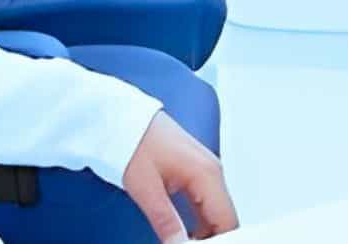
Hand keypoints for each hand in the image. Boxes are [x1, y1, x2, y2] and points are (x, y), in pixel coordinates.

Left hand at [122, 112, 239, 241]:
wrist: (119, 116)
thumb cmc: (131, 140)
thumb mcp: (146, 188)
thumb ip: (167, 222)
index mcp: (206, 174)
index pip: (228, 221)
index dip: (218, 241)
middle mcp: (212, 170)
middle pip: (225, 217)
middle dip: (212, 237)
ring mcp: (205, 169)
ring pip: (215, 211)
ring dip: (205, 231)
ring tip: (184, 241)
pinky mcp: (194, 169)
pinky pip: (205, 201)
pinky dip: (199, 219)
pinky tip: (184, 231)